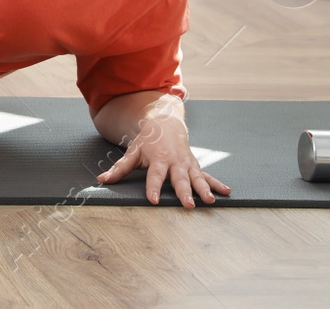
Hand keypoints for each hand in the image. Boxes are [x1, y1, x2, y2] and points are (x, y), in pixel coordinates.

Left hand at [95, 109, 230, 207]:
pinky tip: (227, 192)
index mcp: (157, 159)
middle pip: (179, 179)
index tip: (154, 200)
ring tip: (210, 200)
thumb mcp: (132, 152)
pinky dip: (217, 183)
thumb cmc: (147, 141)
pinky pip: (207, 176)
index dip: (153, 188)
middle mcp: (174, 162)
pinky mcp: (195, 166)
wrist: (165, 124)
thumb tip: (102, 180)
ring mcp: (186, 164)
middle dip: (184, 192)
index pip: (154, 176)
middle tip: (188, 205)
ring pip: (196, 178)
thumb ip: (119, 168)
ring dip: (204, 189)